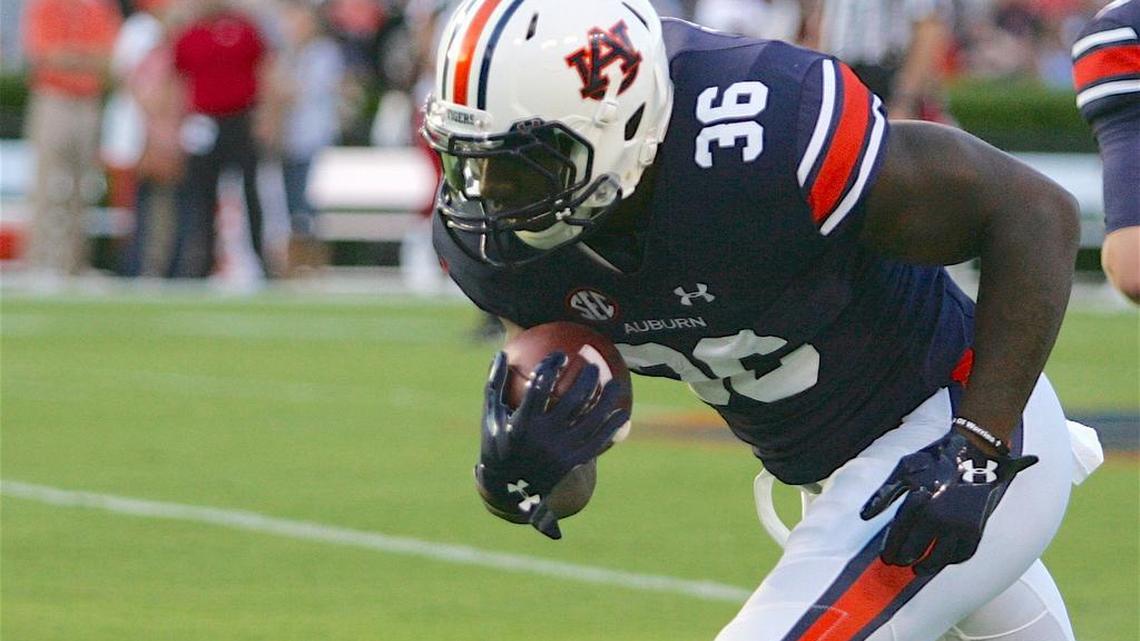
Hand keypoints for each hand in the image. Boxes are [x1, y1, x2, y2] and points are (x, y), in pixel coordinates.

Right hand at [476, 351, 629, 539]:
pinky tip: (623, 413)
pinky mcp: (572, 463)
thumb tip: (502, 352)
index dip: (551, 367)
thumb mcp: (490, 416)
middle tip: (593, 365)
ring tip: (616, 382)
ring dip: (607, 399)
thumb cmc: (497, 443)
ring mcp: (560, 451)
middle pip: (572, 401)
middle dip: (586, 378)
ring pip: (591, 421)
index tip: (561, 355)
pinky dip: (612, 427)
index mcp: (522, 423)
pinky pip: (597, 442)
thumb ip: (495, 384)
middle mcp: (543, 438)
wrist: (509, 489)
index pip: (539, 387)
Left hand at [860, 429, 1037, 574]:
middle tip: (899, 564)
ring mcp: (959, 524)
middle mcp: (938, 517)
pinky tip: (943, 560)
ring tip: (919, 570)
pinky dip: (952, 560)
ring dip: (927, 567)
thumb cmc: (935, 459)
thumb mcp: (904, 469)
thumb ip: (884, 494)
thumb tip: (864, 516)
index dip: (891, 548)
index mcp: (918, 502)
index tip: (886, 558)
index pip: (899, 534)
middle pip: (916, 549)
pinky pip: (963, 553)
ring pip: (940, 557)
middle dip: (905, 559)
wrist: (974, 452)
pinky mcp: (976, 527)